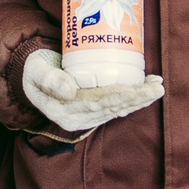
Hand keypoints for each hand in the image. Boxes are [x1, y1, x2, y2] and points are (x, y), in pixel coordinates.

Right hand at [22, 48, 162, 132]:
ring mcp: (86, 117)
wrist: (31, 75)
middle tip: (156, 88)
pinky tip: (148, 90)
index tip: (135, 90)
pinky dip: (133, 99)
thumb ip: (49, 79)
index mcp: (63, 112)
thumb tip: (69, 90)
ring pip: (117, 109)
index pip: (96, 104)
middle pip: (111, 108)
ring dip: (139, 99)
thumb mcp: (35, 71)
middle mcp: (77, 119)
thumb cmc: (34, 69)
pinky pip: (116, 106)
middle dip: (136, 99)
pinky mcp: (93, 110)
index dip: (117, 97)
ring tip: (157, 87)